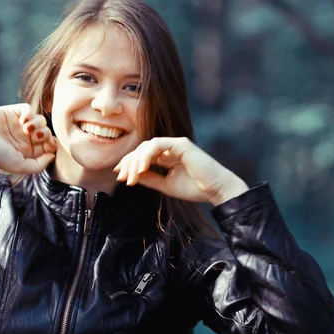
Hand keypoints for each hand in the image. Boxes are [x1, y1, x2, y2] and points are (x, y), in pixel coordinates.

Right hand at [0, 103, 56, 173]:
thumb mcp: (19, 166)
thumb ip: (38, 165)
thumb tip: (53, 156)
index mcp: (28, 151)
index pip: (48, 145)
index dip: (52, 143)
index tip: (48, 144)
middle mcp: (24, 138)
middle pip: (46, 131)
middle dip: (45, 133)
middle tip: (36, 136)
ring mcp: (19, 124)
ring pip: (40, 119)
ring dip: (38, 123)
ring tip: (26, 128)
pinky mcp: (12, 112)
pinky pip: (28, 108)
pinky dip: (29, 113)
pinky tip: (22, 120)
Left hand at [113, 137, 248, 204]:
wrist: (215, 190)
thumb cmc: (194, 188)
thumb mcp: (165, 185)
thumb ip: (149, 178)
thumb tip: (129, 176)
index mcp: (166, 157)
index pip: (142, 157)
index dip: (129, 164)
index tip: (119, 176)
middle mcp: (169, 149)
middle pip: (141, 150)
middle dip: (129, 163)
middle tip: (122, 177)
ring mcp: (175, 144)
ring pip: (147, 146)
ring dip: (136, 161)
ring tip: (132, 176)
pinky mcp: (181, 143)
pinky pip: (157, 144)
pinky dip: (147, 155)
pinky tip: (142, 168)